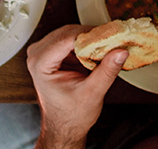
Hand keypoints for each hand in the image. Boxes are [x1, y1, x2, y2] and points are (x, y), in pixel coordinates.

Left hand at [26, 25, 127, 148]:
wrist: (64, 126)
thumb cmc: (71, 115)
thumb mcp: (92, 93)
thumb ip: (106, 71)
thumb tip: (120, 51)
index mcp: (40, 64)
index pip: (66, 38)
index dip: (90, 35)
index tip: (110, 36)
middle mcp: (37, 55)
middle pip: (67, 32)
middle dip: (91, 35)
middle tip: (113, 40)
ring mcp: (43, 53)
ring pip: (70, 33)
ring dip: (90, 38)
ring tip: (108, 47)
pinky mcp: (52, 53)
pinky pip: (71, 39)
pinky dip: (86, 43)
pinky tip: (99, 51)